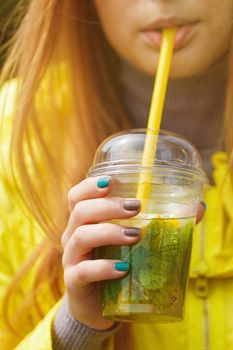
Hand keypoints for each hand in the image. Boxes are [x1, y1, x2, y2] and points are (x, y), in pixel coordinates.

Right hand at [61, 176, 205, 330]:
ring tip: (135, 235)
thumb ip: (160, 224)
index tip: (111, 181)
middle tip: (136, 207)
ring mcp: (71, 259)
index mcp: (84, 221)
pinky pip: (84, 271)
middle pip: (80, 211)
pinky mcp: (74, 282)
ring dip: (109, 232)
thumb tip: (198, 208)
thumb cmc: (116, 263)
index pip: (76, 196)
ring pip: (81, 237)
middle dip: (108, 206)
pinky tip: (124, 268)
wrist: (98, 305)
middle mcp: (72, 235)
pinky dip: (104, 268)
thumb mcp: (131, 242)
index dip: (89, 186)